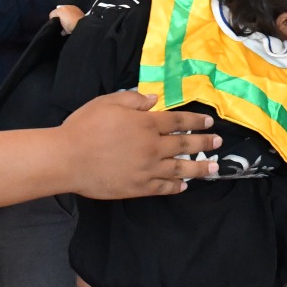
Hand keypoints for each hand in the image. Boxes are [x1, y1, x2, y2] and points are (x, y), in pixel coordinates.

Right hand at [50, 5, 84, 35]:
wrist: (80, 29)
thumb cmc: (69, 19)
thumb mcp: (59, 12)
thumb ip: (54, 13)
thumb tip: (52, 17)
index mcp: (71, 7)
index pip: (61, 8)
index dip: (56, 13)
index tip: (52, 19)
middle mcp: (74, 12)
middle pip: (64, 16)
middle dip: (59, 19)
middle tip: (54, 24)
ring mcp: (77, 20)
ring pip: (66, 22)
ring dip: (62, 25)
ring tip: (58, 30)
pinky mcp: (77, 27)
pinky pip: (69, 29)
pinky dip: (65, 31)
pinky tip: (62, 33)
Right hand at [60, 92, 221, 198]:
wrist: (67, 159)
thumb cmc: (84, 127)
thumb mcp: (108, 102)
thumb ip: (134, 99)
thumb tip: (154, 99)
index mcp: (146, 124)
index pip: (179, 122)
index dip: (196, 122)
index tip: (210, 123)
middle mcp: (152, 147)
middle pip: (185, 145)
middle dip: (205, 143)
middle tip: (219, 143)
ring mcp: (147, 169)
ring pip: (180, 169)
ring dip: (199, 167)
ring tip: (213, 167)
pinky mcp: (138, 187)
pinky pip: (162, 187)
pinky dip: (175, 186)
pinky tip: (184, 186)